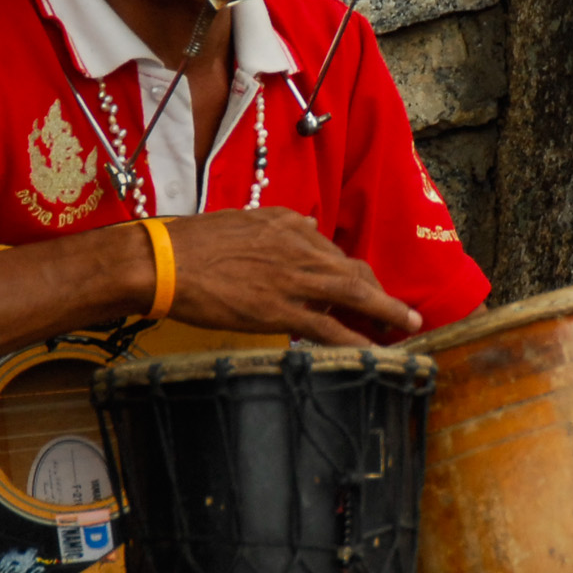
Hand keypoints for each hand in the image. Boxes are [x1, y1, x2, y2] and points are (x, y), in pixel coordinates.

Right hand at [158, 209, 420, 344]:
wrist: (165, 260)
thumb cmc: (193, 243)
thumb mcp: (243, 222)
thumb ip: (278, 226)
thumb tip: (307, 226)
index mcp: (289, 225)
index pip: (333, 252)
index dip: (354, 275)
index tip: (365, 289)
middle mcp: (299, 248)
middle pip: (355, 272)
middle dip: (381, 293)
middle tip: (401, 313)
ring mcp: (294, 280)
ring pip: (354, 295)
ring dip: (386, 313)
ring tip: (407, 328)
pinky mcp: (281, 310)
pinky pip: (329, 327)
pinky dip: (356, 340)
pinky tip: (374, 351)